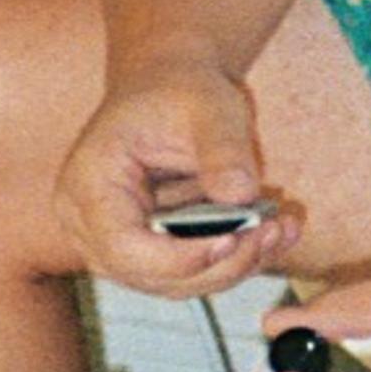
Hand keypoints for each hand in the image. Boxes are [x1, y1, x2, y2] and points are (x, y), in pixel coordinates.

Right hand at [54, 64, 303, 297]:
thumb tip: (240, 195)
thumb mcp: (206, 106)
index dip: (177, 259)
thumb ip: (222, 149)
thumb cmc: (178, 90)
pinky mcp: (147, 252)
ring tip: (283, 228)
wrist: (169, 88)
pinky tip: (276, 232)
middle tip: (273, 231)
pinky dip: (235, 258)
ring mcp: (116, 244)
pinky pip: (191, 272)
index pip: (123, 248)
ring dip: (235, 265)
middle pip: (151, 276)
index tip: (233, 239)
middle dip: (220, 263)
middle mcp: (90, 225)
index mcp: (88, 185)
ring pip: (177, 283)